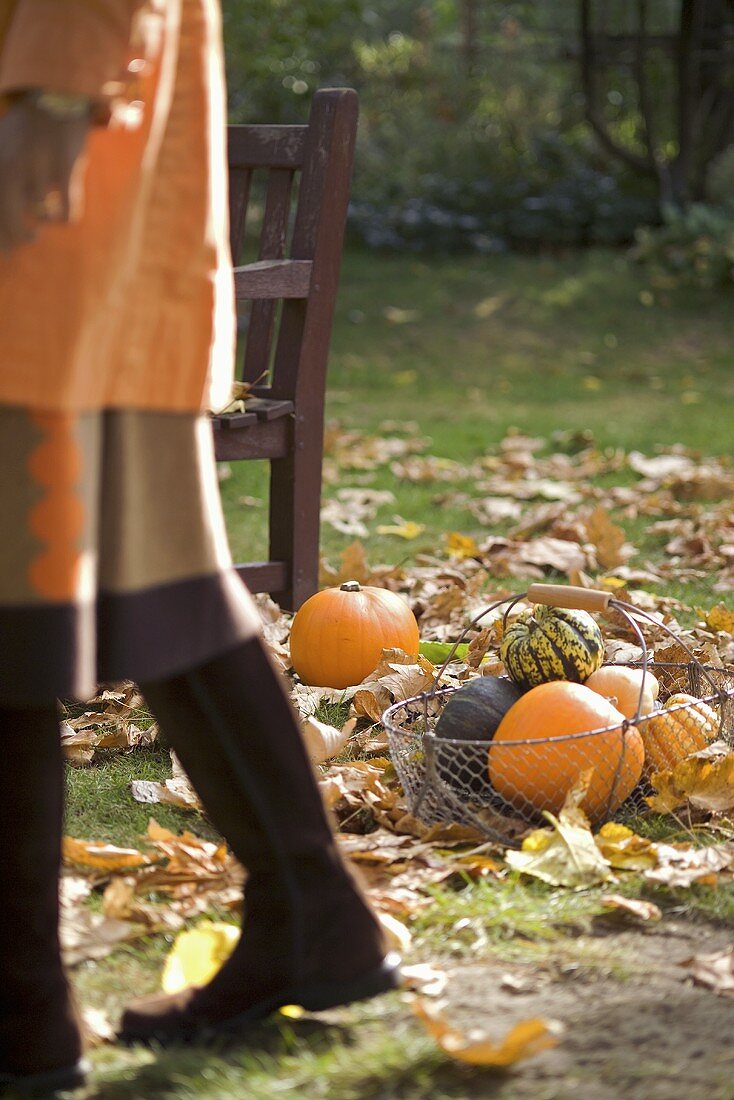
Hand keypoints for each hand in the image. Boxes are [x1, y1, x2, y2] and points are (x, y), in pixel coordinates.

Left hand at [0, 95, 90, 251]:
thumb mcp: (1, 152)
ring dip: (45, 219)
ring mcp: (38, 166)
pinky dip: (65, 219)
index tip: (7, 248)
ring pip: (39, 214)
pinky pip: (66, 211)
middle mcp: (11, 164)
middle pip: (8, 218)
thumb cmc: (27, 134)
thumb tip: (5, 230)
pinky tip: (63, 214)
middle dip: (17, 237)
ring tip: (47, 214)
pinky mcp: (65, 167)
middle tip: (29, 240)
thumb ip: (1, 183)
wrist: (55, 99)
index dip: (1, 237)